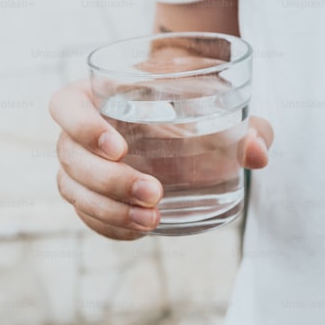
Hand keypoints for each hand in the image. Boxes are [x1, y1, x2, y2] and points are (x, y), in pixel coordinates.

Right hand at [48, 79, 272, 239]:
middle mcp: (80, 130)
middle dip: (108, 180)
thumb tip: (259, 153)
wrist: (186, 120)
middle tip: (153, 191)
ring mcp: (80, 166)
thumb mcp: (225, 107)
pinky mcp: (91, 196)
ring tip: (151, 220)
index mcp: (97, 94)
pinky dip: (109, 227)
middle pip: (69, 157)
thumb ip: (247, 125)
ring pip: (72, 190)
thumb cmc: (196, 104)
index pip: (65, 106)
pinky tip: (141, 231)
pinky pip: (86, 216)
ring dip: (108, 210)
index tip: (120, 147)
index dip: (82, 126)